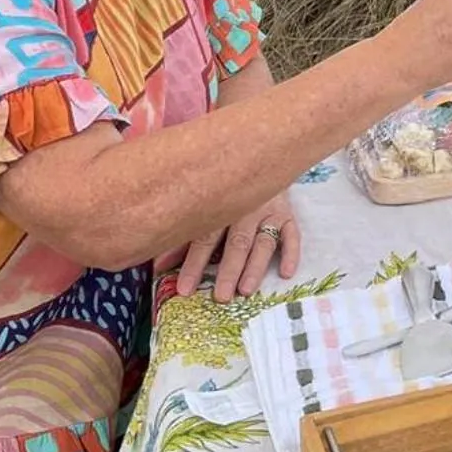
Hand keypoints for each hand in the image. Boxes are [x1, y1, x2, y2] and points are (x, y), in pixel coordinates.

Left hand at [168, 193, 300, 299]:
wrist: (258, 155)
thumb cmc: (221, 190)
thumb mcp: (202, 209)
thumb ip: (183, 238)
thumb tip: (158, 267)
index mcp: (218, 206)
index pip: (204, 238)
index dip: (193, 264)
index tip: (184, 289)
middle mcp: (244, 208)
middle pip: (237, 243)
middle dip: (228, 271)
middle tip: (221, 296)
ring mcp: (268, 210)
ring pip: (263, 242)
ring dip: (255, 266)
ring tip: (246, 290)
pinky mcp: (287, 214)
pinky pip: (292, 234)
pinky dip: (291, 253)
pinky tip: (286, 273)